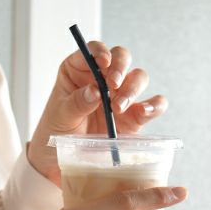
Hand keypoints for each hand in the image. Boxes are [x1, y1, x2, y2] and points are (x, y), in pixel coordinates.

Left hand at [27, 42, 168, 185]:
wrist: (61, 159)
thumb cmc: (56, 131)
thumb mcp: (60, 116)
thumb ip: (76, 102)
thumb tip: (95, 91)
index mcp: (79, 70)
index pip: (93, 50)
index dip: (100, 51)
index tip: (102, 62)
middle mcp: (103, 78)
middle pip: (121, 58)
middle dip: (120, 67)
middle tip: (113, 84)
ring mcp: (120, 95)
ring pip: (138, 78)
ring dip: (132, 88)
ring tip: (117, 108)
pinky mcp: (134, 115)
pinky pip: (153, 104)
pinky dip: (154, 105)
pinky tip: (144, 112)